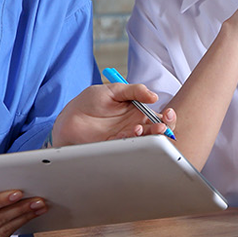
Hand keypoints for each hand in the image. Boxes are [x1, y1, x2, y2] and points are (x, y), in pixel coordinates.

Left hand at [50, 81, 175, 146]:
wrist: (69, 117)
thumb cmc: (90, 101)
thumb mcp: (113, 90)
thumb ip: (134, 90)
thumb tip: (153, 96)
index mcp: (138, 111)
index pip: (159, 116)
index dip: (167, 117)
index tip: (168, 113)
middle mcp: (135, 125)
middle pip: (157, 131)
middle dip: (163, 129)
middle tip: (161, 127)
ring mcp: (125, 136)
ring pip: (145, 140)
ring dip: (148, 137)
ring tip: (139, 129)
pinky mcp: (115, 146)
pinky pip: (129, 146)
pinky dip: (132, 141)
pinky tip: (130, 134)